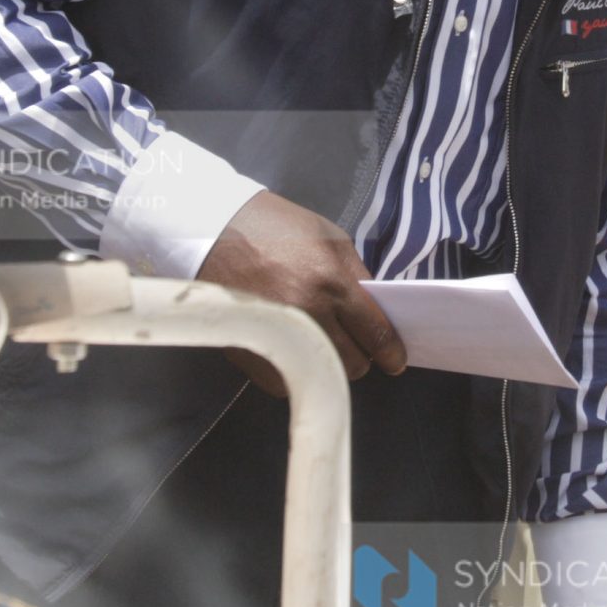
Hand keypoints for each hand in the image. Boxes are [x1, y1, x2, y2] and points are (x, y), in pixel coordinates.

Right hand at [198, 190, 405, 386]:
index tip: (396, 360)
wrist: (210, 231)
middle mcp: (308, 315)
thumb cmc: (272, 226)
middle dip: (361, 355)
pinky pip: (291, 381)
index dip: (391, 351)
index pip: (375, 333)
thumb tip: (376, 310)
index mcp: (331, 282)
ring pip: (324, 375)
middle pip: (354, 363)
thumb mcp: (328, 236)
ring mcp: (279, 339)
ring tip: (322, 341)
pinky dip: (299, 368)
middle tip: (355, 342)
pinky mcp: (254, 354)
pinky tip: (294, 345)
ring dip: (331, 364)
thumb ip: (355, 275)